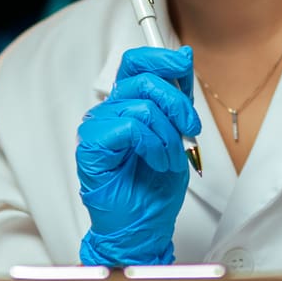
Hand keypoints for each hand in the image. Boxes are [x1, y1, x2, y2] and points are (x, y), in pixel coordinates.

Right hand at [77, 46, 201, 266]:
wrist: (144, 225)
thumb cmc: (155, 185)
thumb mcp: (178, 132)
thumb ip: (178, 95)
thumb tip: (183, 55)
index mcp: (126, 103)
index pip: (135, 62)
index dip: (160, 57)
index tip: (183, 64)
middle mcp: (109, 111)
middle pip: (143, 80)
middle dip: (177, 104)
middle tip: (189, 129)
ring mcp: (97, 128)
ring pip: (141, 106)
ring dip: (168, 135)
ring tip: (170, 158)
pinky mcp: (92, 148)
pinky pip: (129, 128)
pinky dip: (152, 145)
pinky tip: (156, 162)